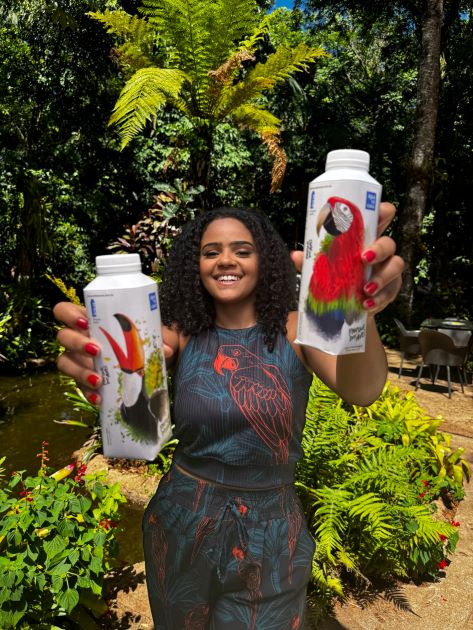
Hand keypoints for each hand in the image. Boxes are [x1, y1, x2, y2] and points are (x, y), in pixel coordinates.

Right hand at [53, 302, 174, 404]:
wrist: (141, 365)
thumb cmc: (138, 342)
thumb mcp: (147, 336)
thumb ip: (156, 338)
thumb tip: (166, 350)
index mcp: (89, 320)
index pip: (64, 311)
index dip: (69, 315)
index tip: (85, 323)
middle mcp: (78, 338)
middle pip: (62, 336)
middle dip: (77, 343)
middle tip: (97, 351)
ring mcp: (77, 359)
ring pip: (64, 362)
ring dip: (79, 371)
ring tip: (98, 379)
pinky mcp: (81, 378)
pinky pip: (77, 385)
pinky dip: (87, 392)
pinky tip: (98, 397)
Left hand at [290, 201, 403, 315]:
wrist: (343, 309)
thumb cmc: (335, 279)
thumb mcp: (321, 268)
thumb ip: (310, 261)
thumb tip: (295, 255)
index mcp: (364, 239)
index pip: (380, 219)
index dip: (384, 212)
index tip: (382, 212)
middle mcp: (379, 252)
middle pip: (389, 243)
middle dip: (379, 249)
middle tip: (364, 257)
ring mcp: (387, 270)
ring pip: (396, 266)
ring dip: (382, 277)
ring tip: (366, 288)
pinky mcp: (390, 290)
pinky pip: (391, 292)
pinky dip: (379, 299)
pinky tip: (366, 304)